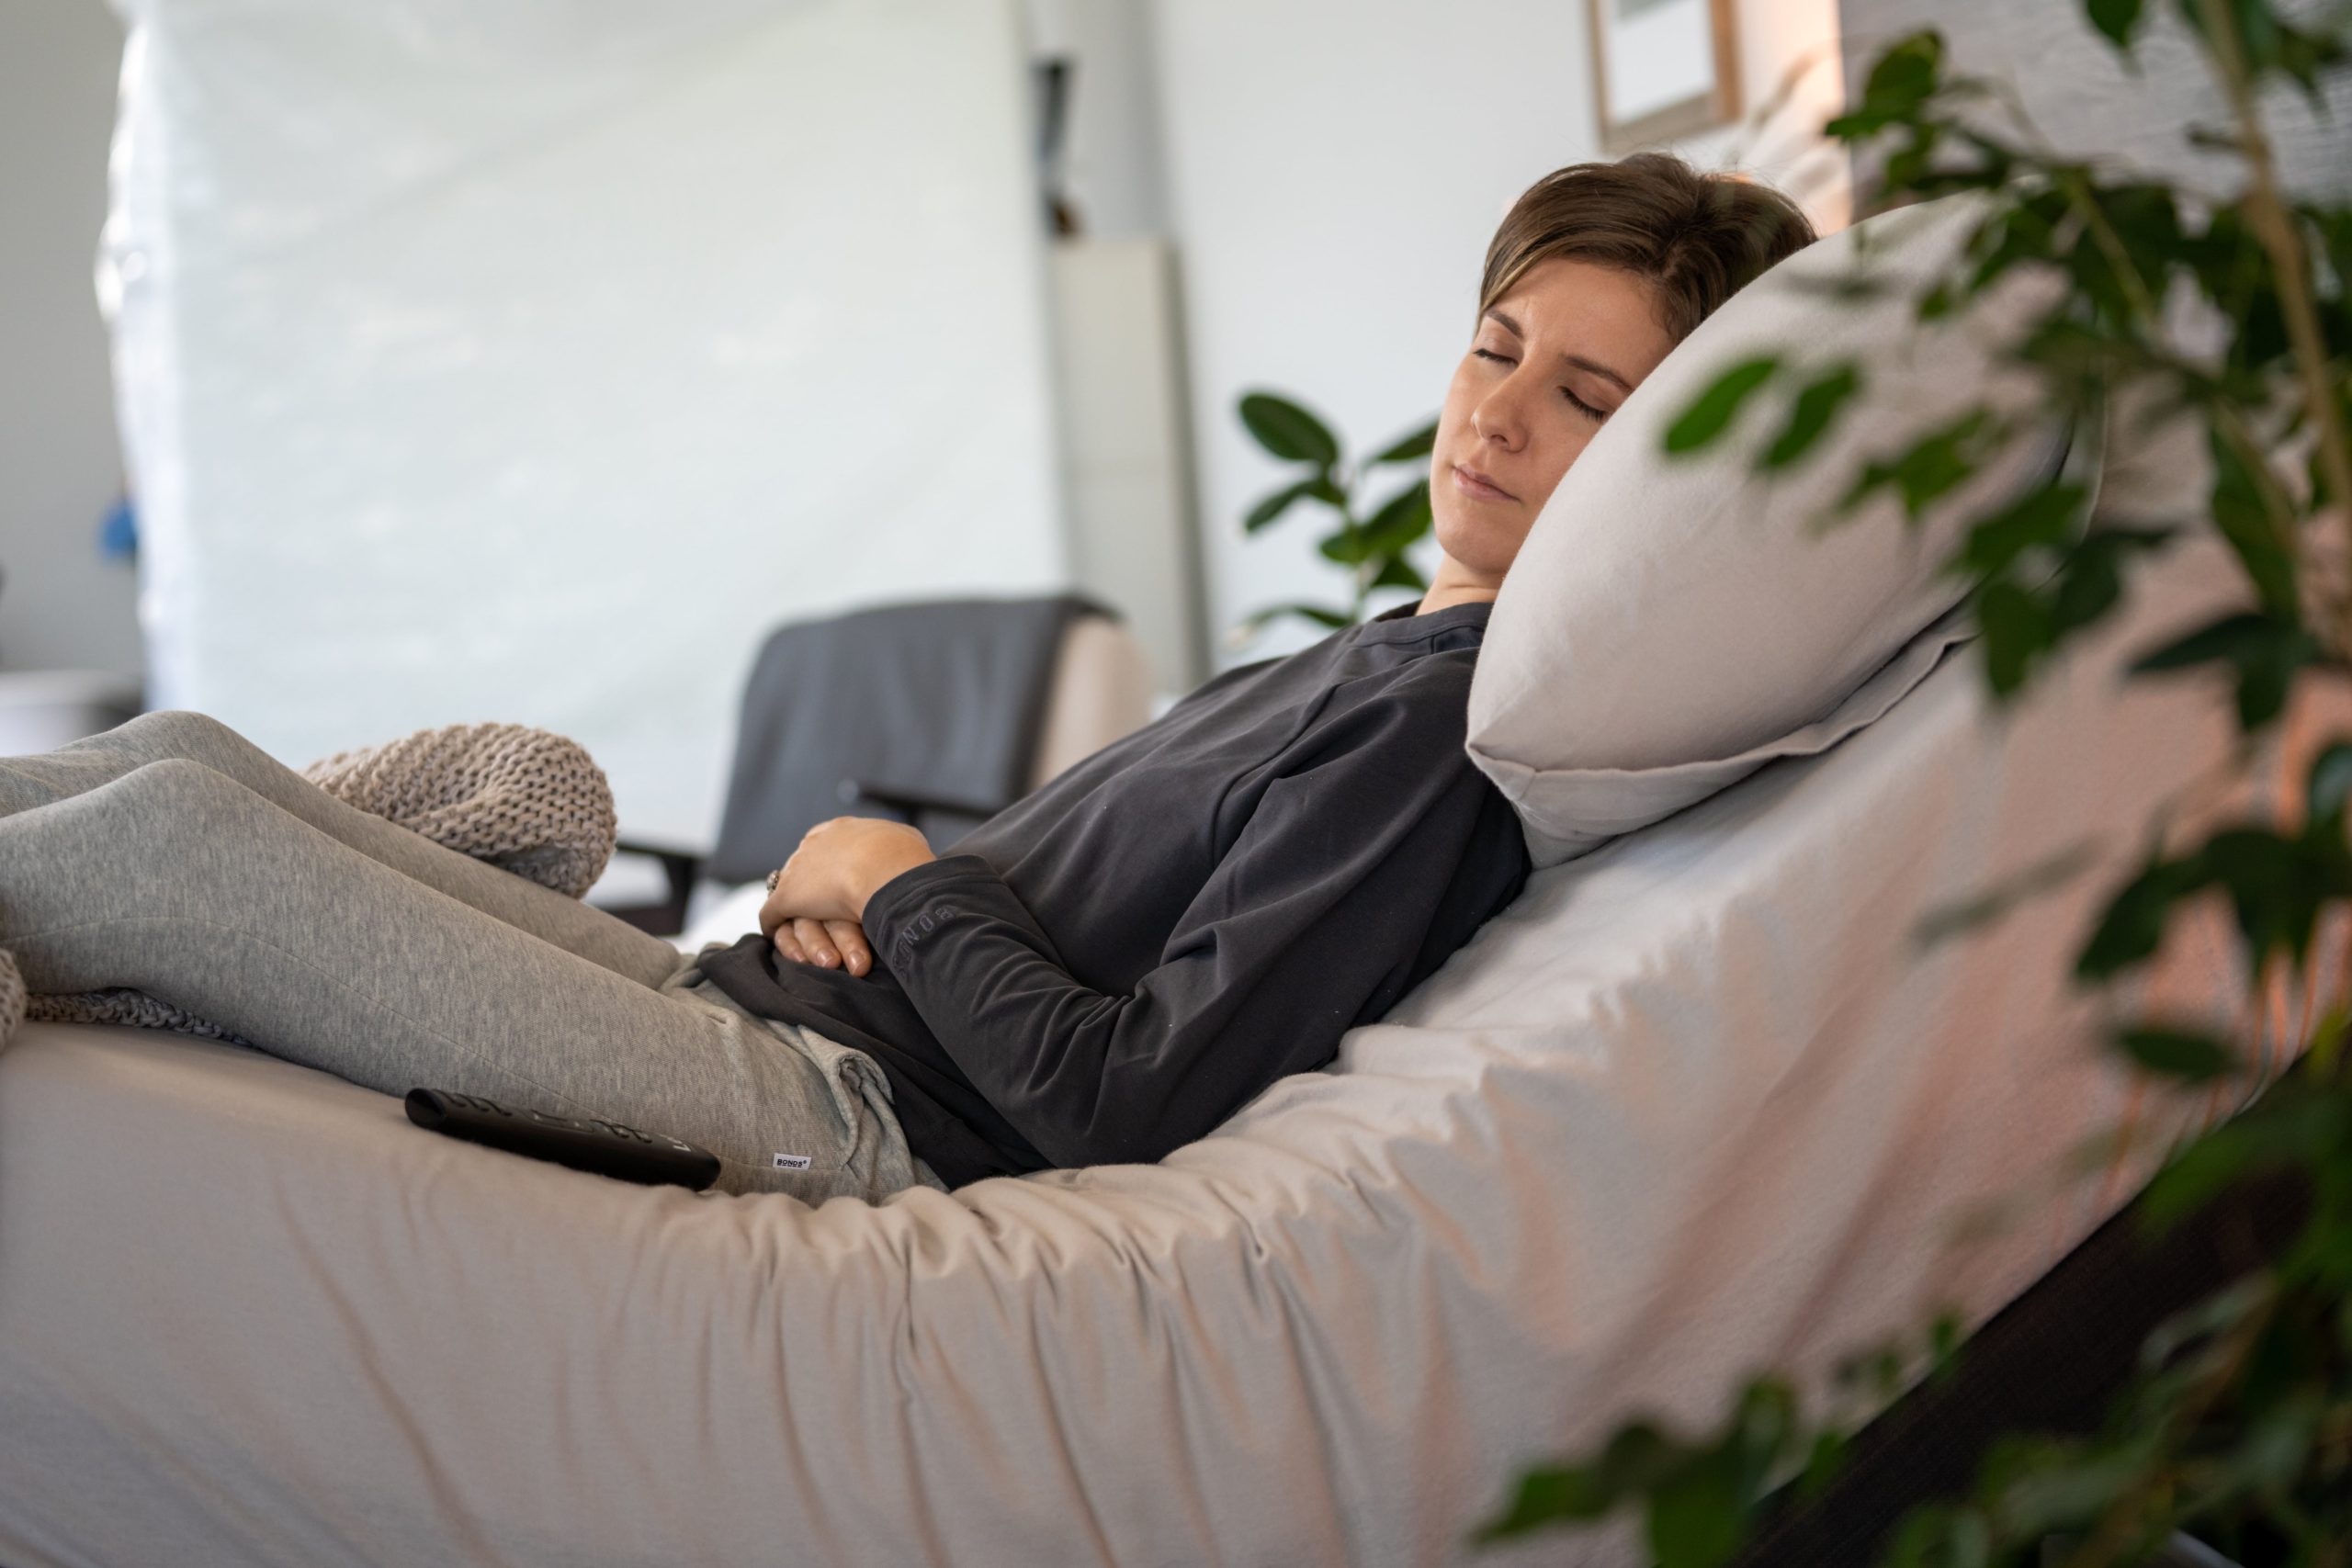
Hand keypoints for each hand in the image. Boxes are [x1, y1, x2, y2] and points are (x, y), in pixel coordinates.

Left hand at [758, 816, 935, 967]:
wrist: (885, 870)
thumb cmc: (903, 859)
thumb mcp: (904, 841)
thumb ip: (895, 846)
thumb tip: (903, 849)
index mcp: (841, 830)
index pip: (829, 850)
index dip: (838, 874)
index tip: (851, 891)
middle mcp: (814, 843)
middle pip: (808, 872)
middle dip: (820, 900)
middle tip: (835, 921)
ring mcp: (796, 869)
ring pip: (792, 898)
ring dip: (806, 927)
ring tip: (825, 951)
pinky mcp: (784, 896)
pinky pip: (773, 917)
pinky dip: (783, 936)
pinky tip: (795, 953)